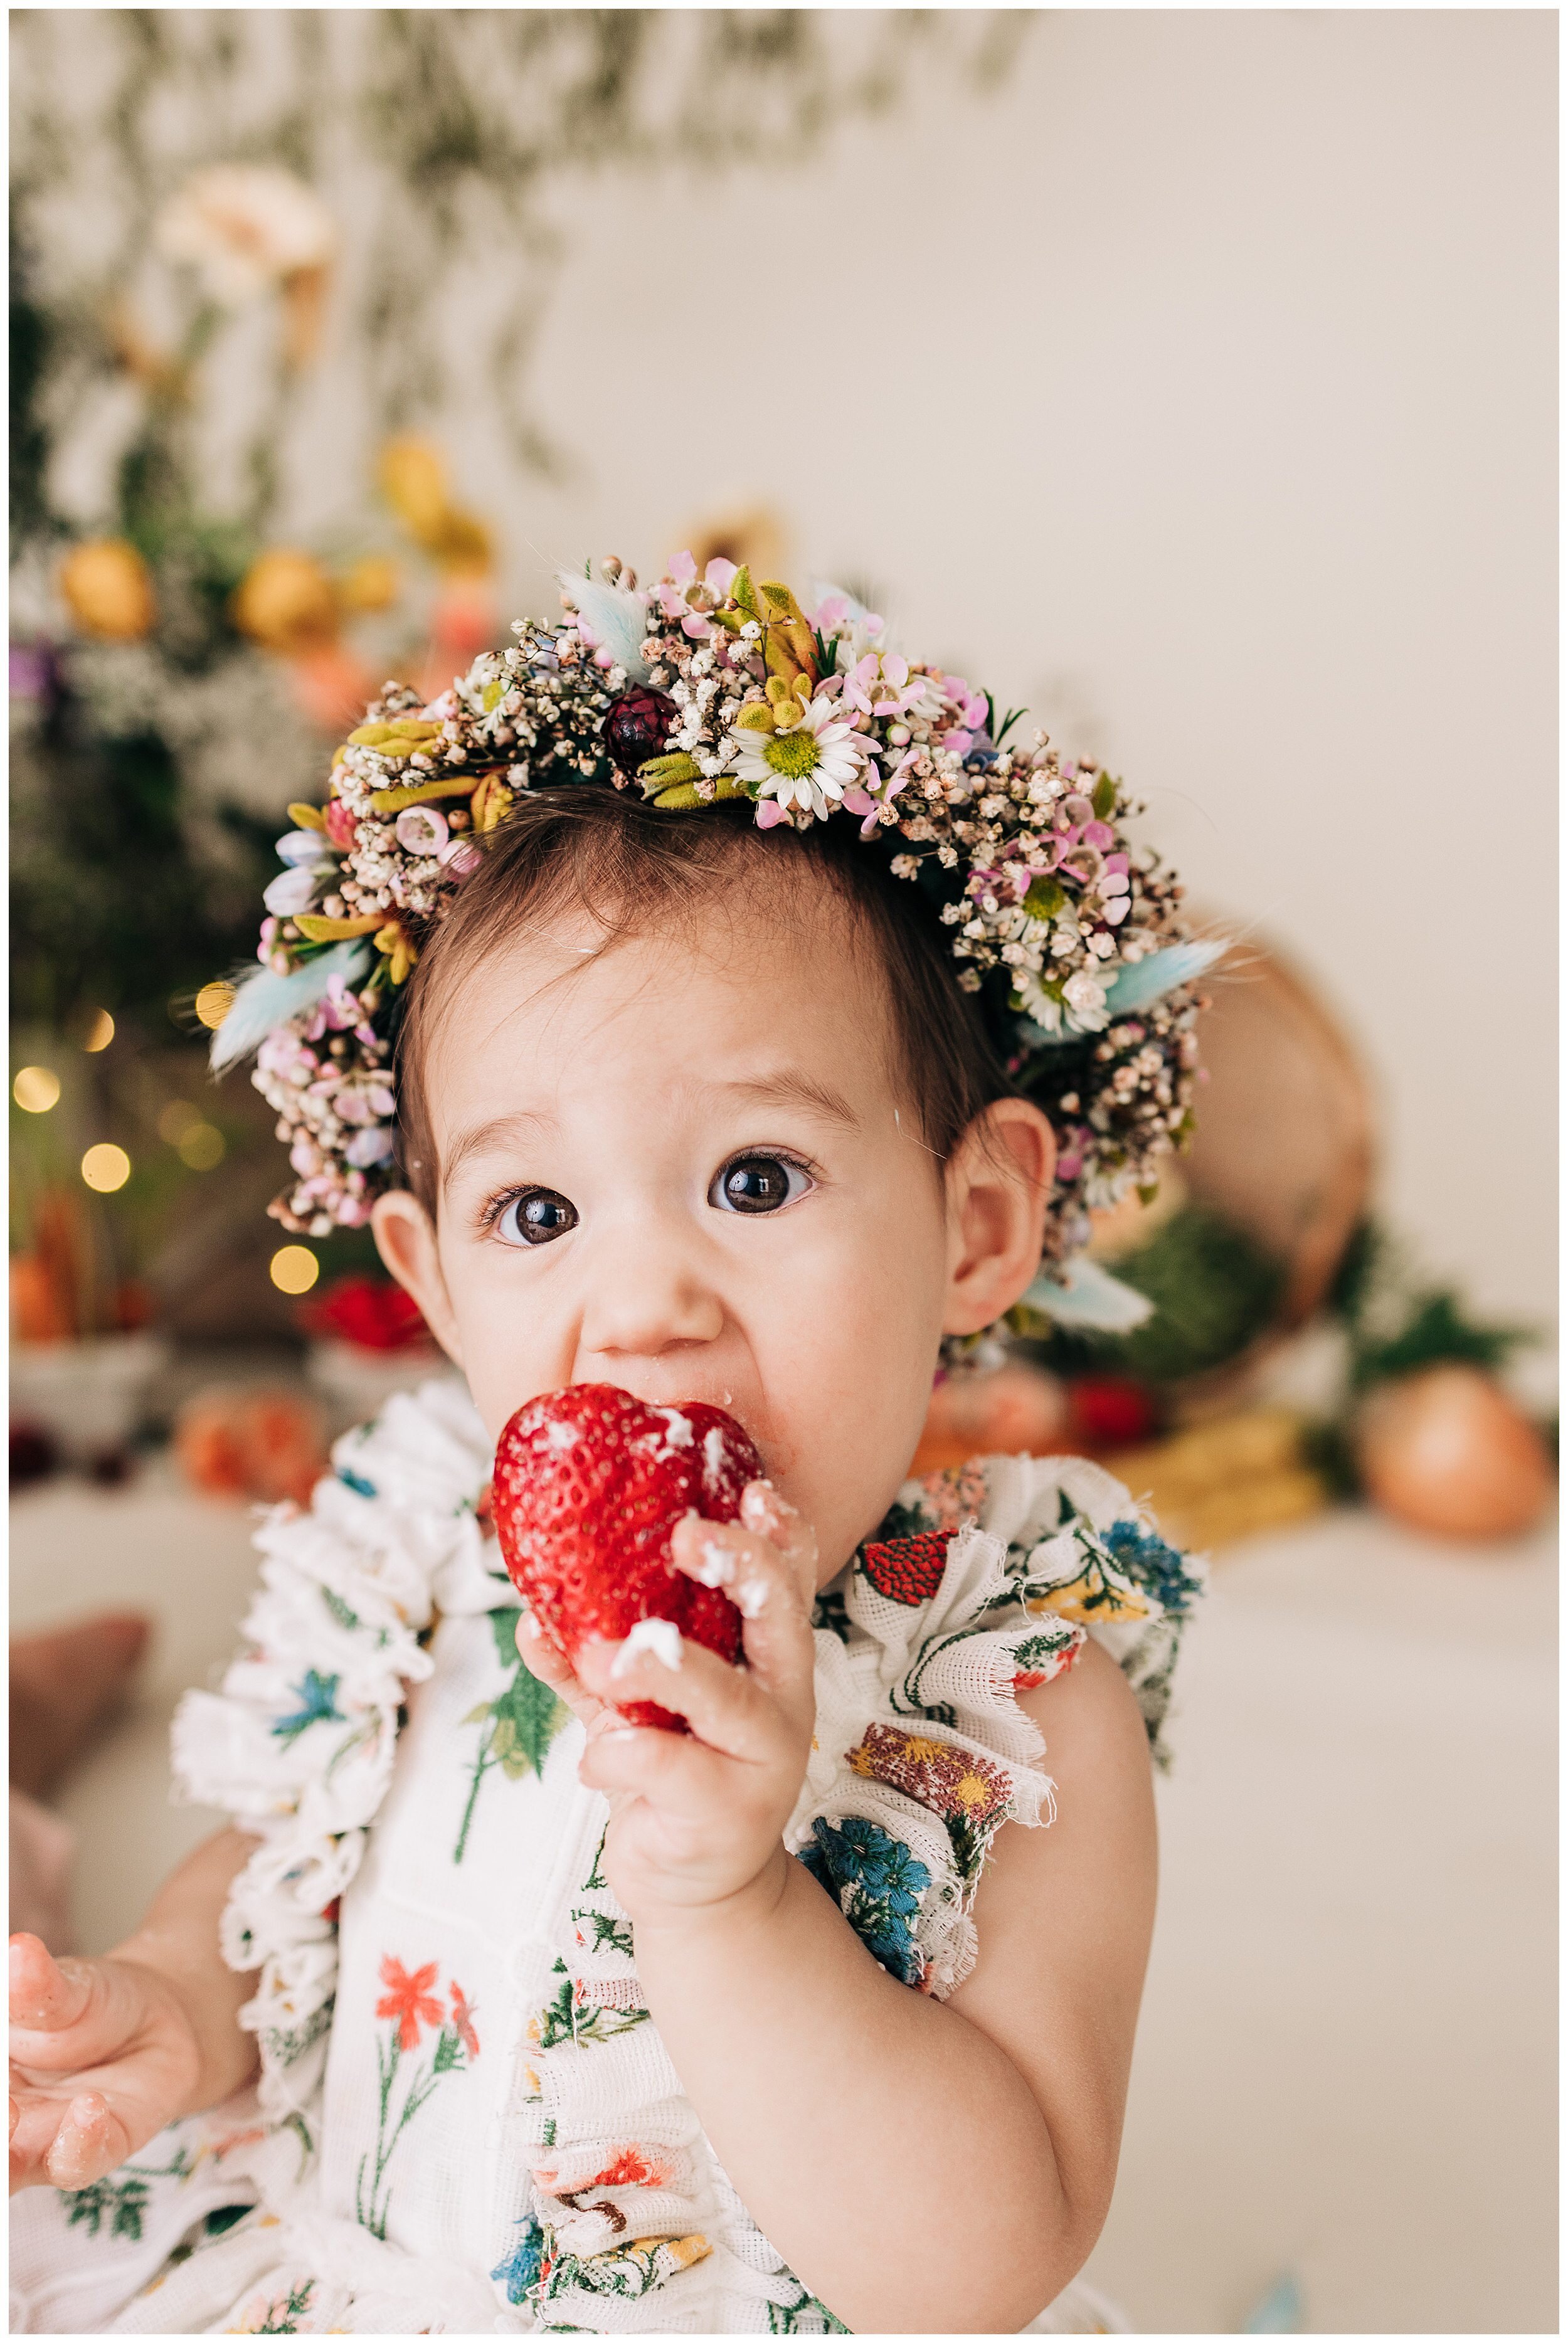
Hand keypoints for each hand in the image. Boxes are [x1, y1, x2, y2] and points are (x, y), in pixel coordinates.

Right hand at [9, 1934, 204, 2193]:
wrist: (160, 2019)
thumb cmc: (89, 2005)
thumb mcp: (61, 1985)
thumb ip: (32, 1987)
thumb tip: (17, 1953)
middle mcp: (2, 2122)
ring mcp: (41, 2144)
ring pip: (5, 2173)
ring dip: (0, 2152)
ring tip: (8, 2112)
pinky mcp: (93, 2150)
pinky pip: (76, 2163)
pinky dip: (78, 2142)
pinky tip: (89, 2107)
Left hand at [515, 1480, 819, 1928]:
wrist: (695, 1889)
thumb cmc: (671, 1779)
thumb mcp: (633, 1709)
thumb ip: (587, 1664)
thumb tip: (532, 1616)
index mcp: (767, 1660)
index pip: (788, 1581)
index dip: (778, 1533)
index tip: (747, 1489)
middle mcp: (780, 1699)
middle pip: (780, 1617)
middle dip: (740, 1567)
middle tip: (683, 1537)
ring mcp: (762, 1757)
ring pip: (724, 1695)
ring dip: (661, 1668)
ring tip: (603, 1658)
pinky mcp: (727, 1810)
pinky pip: (668, 1766)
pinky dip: (616, 1753)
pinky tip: (592, 1761)